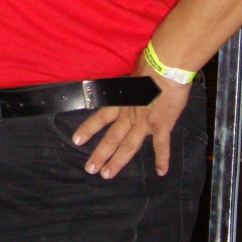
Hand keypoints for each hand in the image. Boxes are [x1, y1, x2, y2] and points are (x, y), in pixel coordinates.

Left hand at [72, 63, 191, 178]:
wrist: (165, 68)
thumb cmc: (148, 67)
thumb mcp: (130, 78)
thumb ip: (126, 87)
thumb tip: (125, 87)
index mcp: (120, 102)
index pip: (100, 117)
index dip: (88, 129)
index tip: (76, 140)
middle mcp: (129, 114)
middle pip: (111, 137)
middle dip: (100, 153)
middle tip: (89, 168)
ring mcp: (144, 122)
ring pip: (128, 145)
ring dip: (118, 161)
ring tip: (107, 174)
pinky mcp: (161, 125)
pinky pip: (161, 144)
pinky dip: (162, 159)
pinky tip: (161, 172)